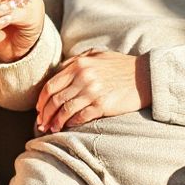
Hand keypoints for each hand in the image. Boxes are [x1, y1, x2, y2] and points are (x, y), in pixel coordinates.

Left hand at [36, 49, 152, 132]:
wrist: (145, 75)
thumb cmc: (121, 65)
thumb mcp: (96, 55)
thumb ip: (77, 60)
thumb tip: (59, 69)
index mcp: (79, 64)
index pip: (51, 85)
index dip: (42, 100)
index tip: (39, 109)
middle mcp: (83, 77)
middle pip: (55, 99)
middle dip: (44, 114)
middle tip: (40, 124)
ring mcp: (92, 91)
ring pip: (65, 110)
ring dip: (55, 122)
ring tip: (51, 129)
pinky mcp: (102, 105)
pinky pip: (80, 117)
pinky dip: (71, 124)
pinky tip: (68, 127)